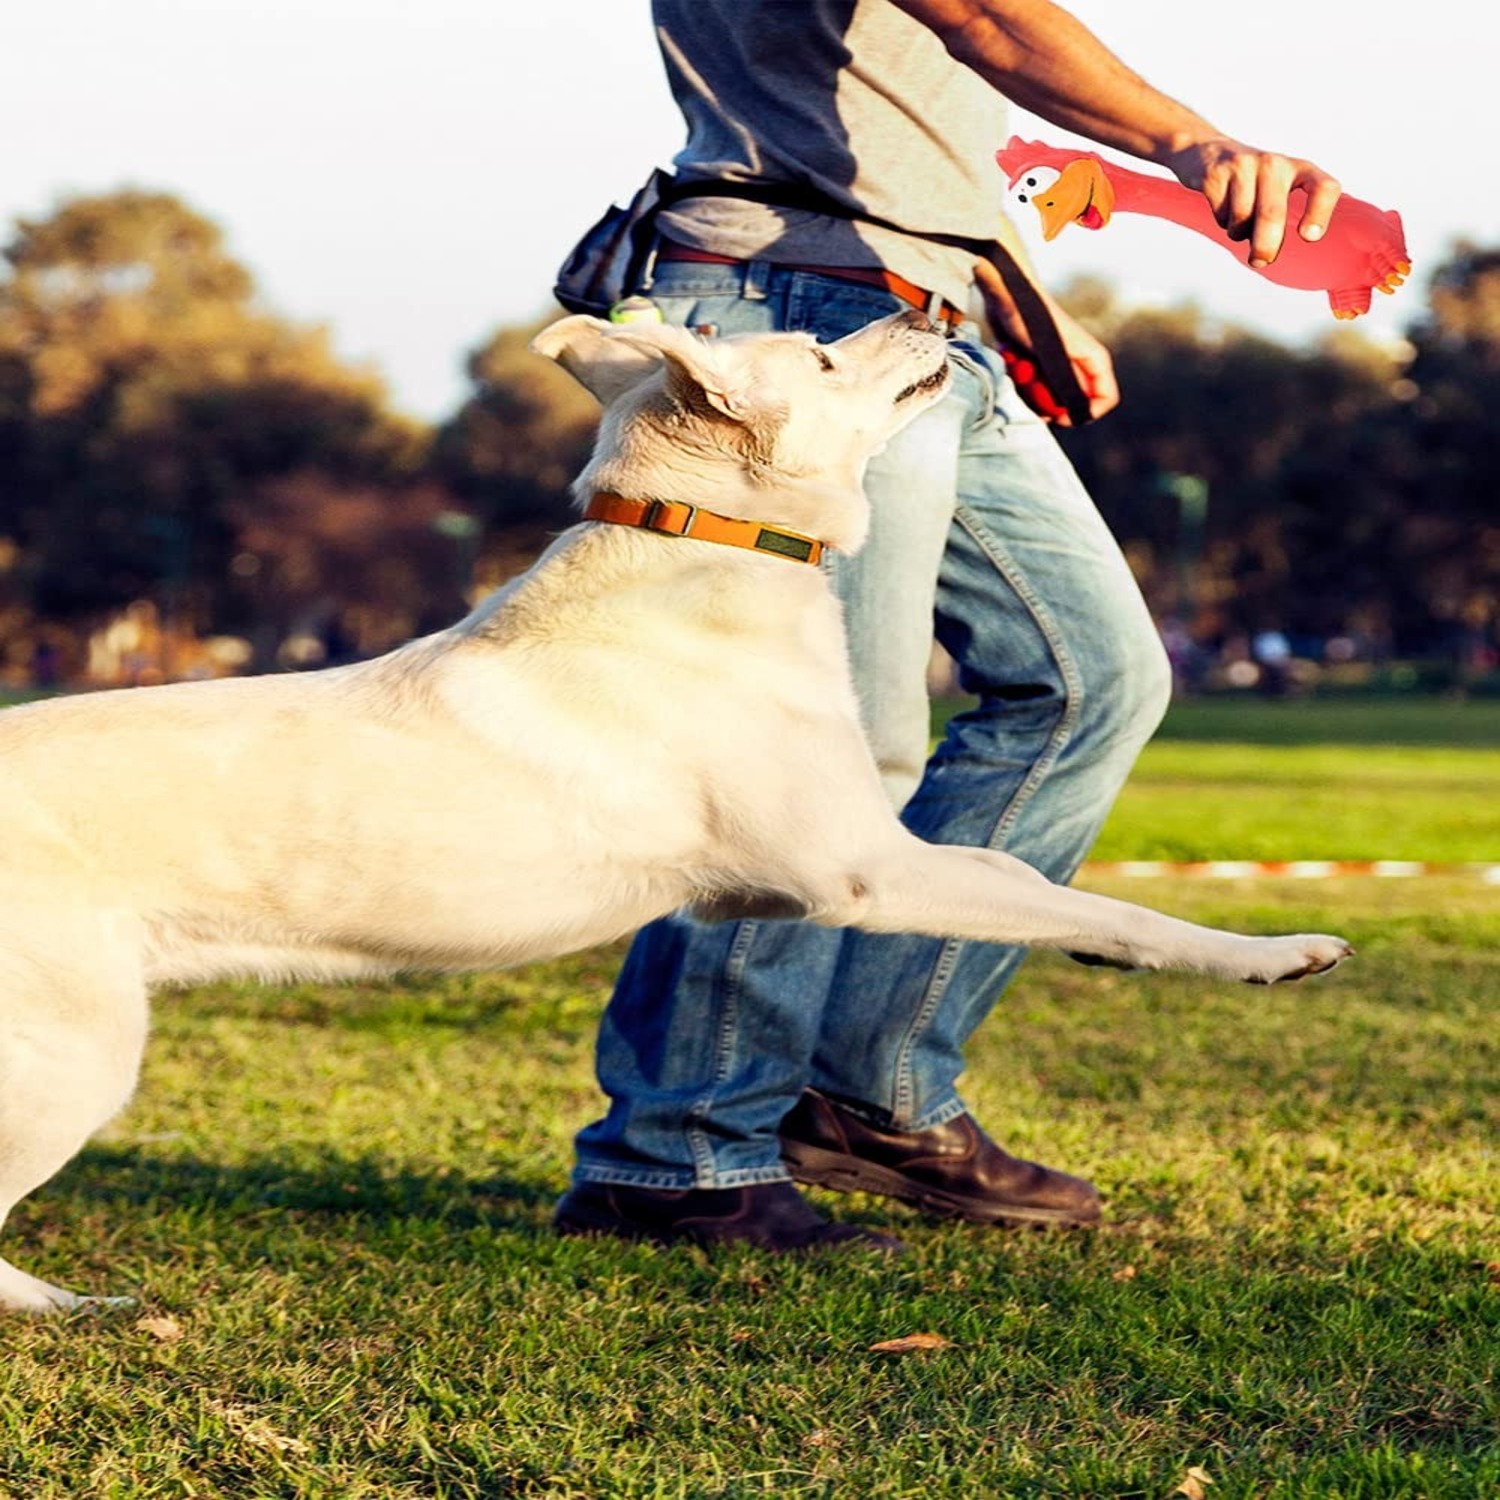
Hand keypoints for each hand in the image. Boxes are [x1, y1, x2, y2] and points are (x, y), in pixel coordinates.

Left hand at [976, 259, 1118, 424]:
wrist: (1008, 299)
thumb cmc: (1033, 321)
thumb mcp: (1053, 356)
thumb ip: (1070, 384)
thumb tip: (1080, 411)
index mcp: (1093, 360)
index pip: (1105, 399)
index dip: (1085, 414)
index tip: (1060, 417)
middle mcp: (1080, 365)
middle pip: (1074, 404)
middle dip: (1052, 408)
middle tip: (1033, 401)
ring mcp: (1060, 366)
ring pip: (1052, 399)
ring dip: (1033, 395)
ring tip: (1021, 375)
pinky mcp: (1040, 365)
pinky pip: (1035, 389)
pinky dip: (1023, 385)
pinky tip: (1014, 367)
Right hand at [1163, 137, 1341, 267]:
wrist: (1208, 151)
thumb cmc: (1252, 182)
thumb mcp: (1277, 189)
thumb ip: (1281, 217)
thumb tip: (1267, 255)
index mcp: (1298, 168)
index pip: (1323, 187)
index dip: (1319, 212)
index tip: (1309, 237)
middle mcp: (1274, 163)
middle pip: (1271, 214)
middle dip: (1266, 245)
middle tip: (1261, 262)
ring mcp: (1243, 166)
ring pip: (1242, 219)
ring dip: (1238, 233)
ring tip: (1238, 223)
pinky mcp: (1216, 174)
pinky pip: (1221, 215)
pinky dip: (1221, 222)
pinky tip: (1223, 208)